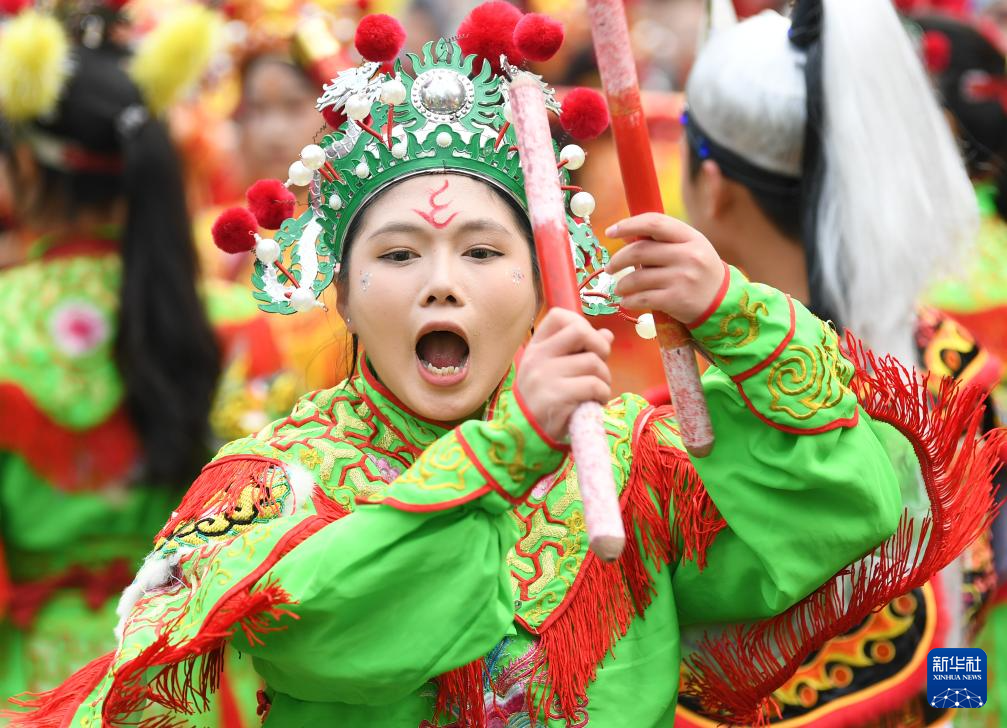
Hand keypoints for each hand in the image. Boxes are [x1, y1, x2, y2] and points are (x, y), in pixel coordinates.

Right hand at [516, 308, 613, 442]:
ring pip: (593, 362)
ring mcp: (545, 376)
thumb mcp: (557, 372)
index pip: (559, 316)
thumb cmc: (546, 402)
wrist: (526, 438)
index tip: (586, 346)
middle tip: (599, 367)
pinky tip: (594, 403)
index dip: (581, 325)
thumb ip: (580, 352)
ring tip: (596, 392)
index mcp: (536, 348)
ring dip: (604, 379)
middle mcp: (537, 357)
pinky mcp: (556, 396)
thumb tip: (607, 335)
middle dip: (600, 348)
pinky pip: (594, 385)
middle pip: (580, 331)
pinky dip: (602, 395)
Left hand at [605, 213, 724, 322]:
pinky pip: (642, 298)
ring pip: (637, 278)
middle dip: (617, 260)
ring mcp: (682, 278)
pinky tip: (626, 301)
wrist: (722, 302)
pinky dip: (629, 301)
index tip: (610, 232)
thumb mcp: (688, 248)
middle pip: (639, 251)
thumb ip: (661, 240)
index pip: (654, 223)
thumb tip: (625, 235)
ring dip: (621, 285)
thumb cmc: (698, 271)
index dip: (628, 224)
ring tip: (619, 288)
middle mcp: (687, 255)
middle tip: (610, 268)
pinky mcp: (676, 300)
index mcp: (690, 237)